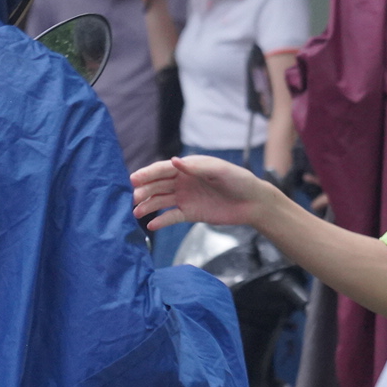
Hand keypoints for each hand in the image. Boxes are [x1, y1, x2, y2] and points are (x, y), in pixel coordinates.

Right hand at [132, 154, 274, 230]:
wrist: (253, 203)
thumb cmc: (239, 180)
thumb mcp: (219, 170)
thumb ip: (197, 167)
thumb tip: (174, 161)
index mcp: (189, 167)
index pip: (163, 169)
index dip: (148, 173)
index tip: (134, 179)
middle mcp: (183, 181)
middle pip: (158, 185)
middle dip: (144, 190)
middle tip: (133, 197)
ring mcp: (185, 197)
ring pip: (161, 201)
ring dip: (148, 205)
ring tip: (136, 211)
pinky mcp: (190, 213)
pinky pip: (171, 217)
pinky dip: (161, 220)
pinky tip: (151, 224)